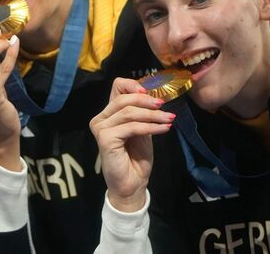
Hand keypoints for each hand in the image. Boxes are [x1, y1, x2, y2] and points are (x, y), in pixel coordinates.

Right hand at [90, 78, 174, 211]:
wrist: (132, 183)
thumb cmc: (136, 158)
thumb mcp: (142, 130)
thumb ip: (142, 113)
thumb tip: (155, 96)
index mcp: (108, 114)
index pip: (117, 86)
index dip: (134, 86)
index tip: (153, 94)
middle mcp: (101, 119)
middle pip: (124, 98)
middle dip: (147, 101)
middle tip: (164, 106)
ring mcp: (100, 128)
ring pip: (129, 113)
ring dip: (153, 115)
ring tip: (168, 119)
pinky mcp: (105, 139)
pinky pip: (132, 127)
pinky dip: (150, 127)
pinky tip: (164, 129)